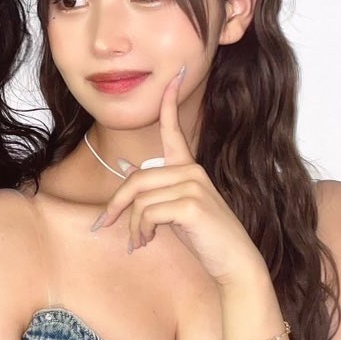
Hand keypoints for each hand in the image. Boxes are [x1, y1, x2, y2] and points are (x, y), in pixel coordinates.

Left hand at [94, 71, 265, 287]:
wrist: (234, 264)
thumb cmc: (204, 238)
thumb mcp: (174, 210)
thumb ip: (153, 190)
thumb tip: (123, 171)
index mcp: (189, 168)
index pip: (174, 129)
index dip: (169, 101)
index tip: (173, 75)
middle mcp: (192, 170)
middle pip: (137, 178)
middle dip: (117, 204)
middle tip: (107, 226)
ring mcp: (194, 185)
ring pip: (140, 198)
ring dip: (132, 225)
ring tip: (139, 241)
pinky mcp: (192, 203)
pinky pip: (148, 211)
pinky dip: (141, 230)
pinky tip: (149, 241)